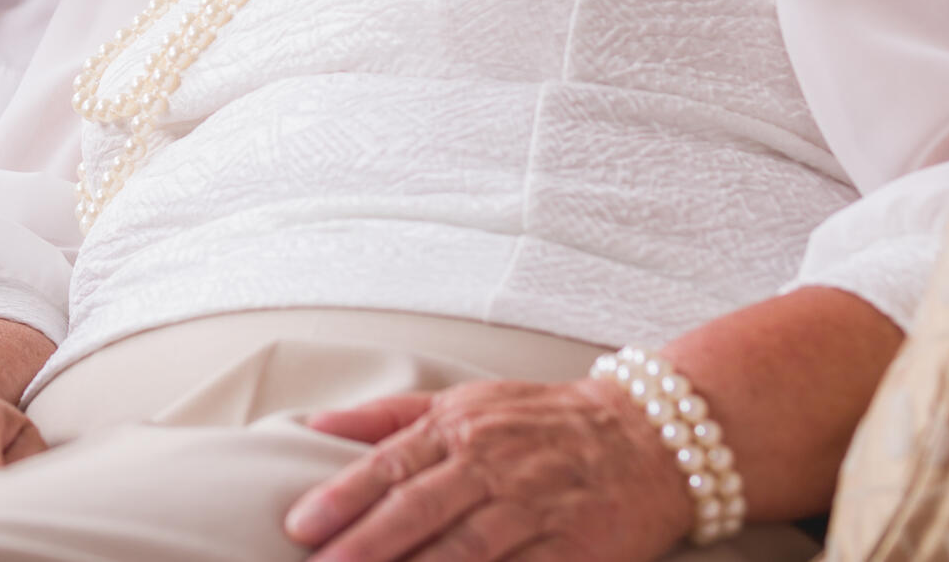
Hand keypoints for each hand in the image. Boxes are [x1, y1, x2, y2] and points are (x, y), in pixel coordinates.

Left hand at [285, 378, 693, 561]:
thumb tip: (316, 423)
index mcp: (460, 427)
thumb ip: (390, 418)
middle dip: (366, 543)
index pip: (389, 463)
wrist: (649, 437)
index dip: (342, 496)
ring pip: (467, 549)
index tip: (300, 525)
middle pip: (419, 508)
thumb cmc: (541, 421)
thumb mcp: (465, 402)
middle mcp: (494, 465)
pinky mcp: (575, 549)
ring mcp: (536, 509)